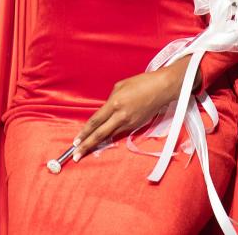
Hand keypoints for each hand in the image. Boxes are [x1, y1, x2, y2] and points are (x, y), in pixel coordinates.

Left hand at [72, 63, 187, 158]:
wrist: (162, 88)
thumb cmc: (141, 82)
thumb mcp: (120, 86)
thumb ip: (110, 100)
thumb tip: (106, 109)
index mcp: (114, 103)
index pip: (95, 122)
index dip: (84, 132)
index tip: (76, 141)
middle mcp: (120, 116)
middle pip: (100, 134)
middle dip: (87, 145)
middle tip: (76, 155)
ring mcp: (129, 123)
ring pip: (110, 136)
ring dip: (98, 143)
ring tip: (87, 149)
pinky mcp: (136, 126)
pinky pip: (120, 132)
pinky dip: (111, 136)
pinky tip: (105, 139)